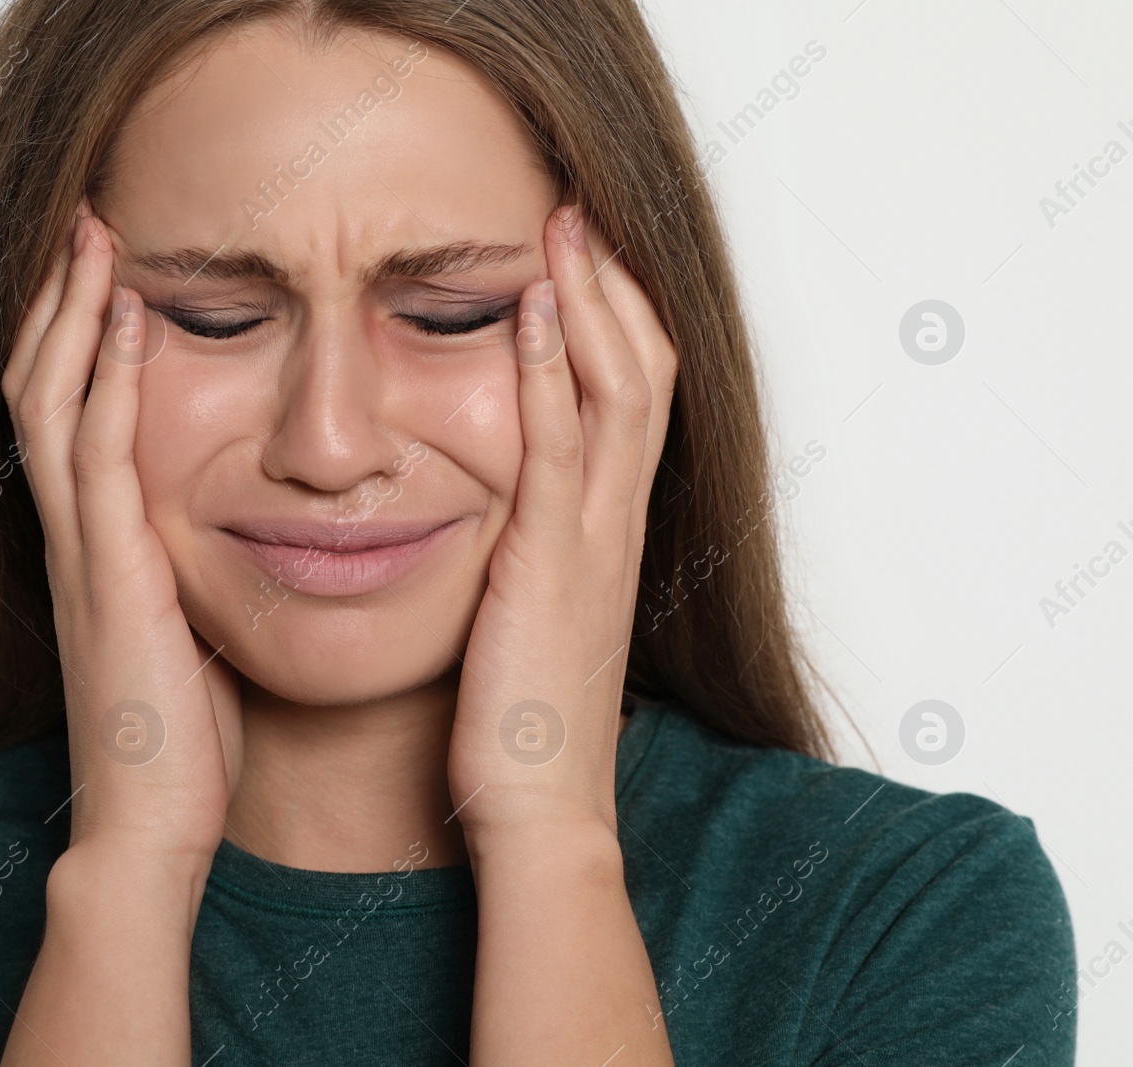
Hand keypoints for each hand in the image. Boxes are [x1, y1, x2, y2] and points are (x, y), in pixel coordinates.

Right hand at [1, 201, 242, 862]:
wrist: (152, 829)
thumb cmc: (182, 743)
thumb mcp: (191, 635)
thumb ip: (196, 575)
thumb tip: (245, 537)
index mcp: (99, 546)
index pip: (71, 415)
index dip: (78, 336)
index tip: (111, 266)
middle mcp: (77, 537)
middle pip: (41, 384)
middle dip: (61, 296)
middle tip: (87, 218)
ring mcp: (84, 552)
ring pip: (53, 400)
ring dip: (71, 309)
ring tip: (94, 232)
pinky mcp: (111, 575)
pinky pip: (99, 453)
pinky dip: (105, 377)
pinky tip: (126, 315)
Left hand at [447, 203, 677, 841]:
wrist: (538, 810)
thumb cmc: (524, 725)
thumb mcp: (530, 620)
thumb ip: (528, 560)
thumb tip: (501, 527)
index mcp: (606, 535)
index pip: (630, 401)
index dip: (612, 323)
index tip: (578, 261)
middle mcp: (615, 524)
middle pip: (643, 371)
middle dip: (612, 285)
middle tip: (578, 212)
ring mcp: (593, 538)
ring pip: (619, 388)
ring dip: (589, 299)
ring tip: (561, 226)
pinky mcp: (554, 561)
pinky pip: (562, 443)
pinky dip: (551, 368)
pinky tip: (530, 309)